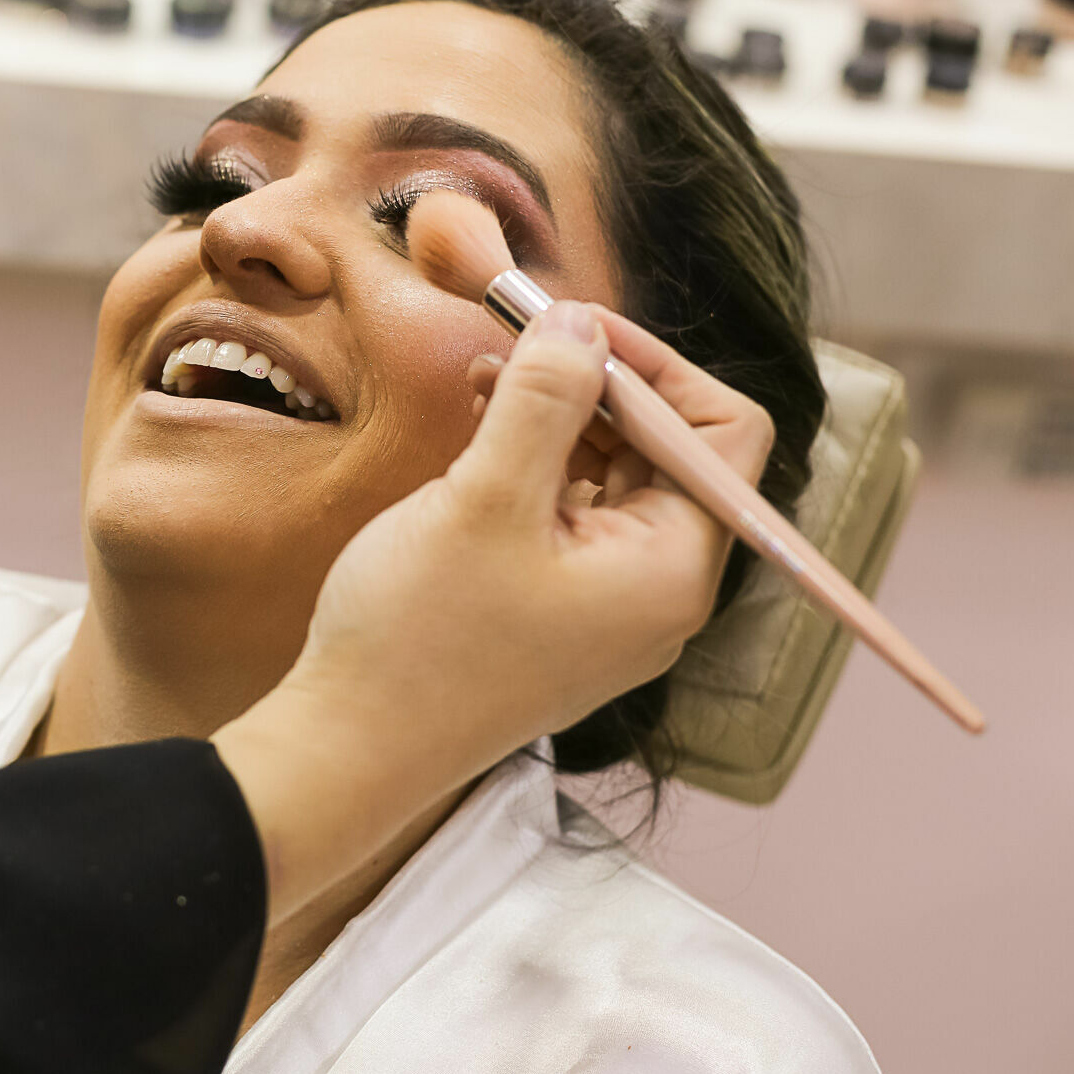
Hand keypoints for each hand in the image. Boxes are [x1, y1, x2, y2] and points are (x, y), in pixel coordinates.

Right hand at [215, 301, 775, 922]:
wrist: (349, 749)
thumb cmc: (420, 639)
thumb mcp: (486, 498)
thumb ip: (545, 399)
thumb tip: (582, 324)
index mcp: (671, 569)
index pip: (723, 434)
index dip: (656, 366)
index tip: (572, 329)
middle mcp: (656, 591)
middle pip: (666, 451)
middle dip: (595, 383)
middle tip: (515, 338)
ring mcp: (606, 608)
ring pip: (609, 479)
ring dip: (555, 419)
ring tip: (480, 381)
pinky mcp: (556, 615)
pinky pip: (568, 519)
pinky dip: (531, 467)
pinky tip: (475, 435)